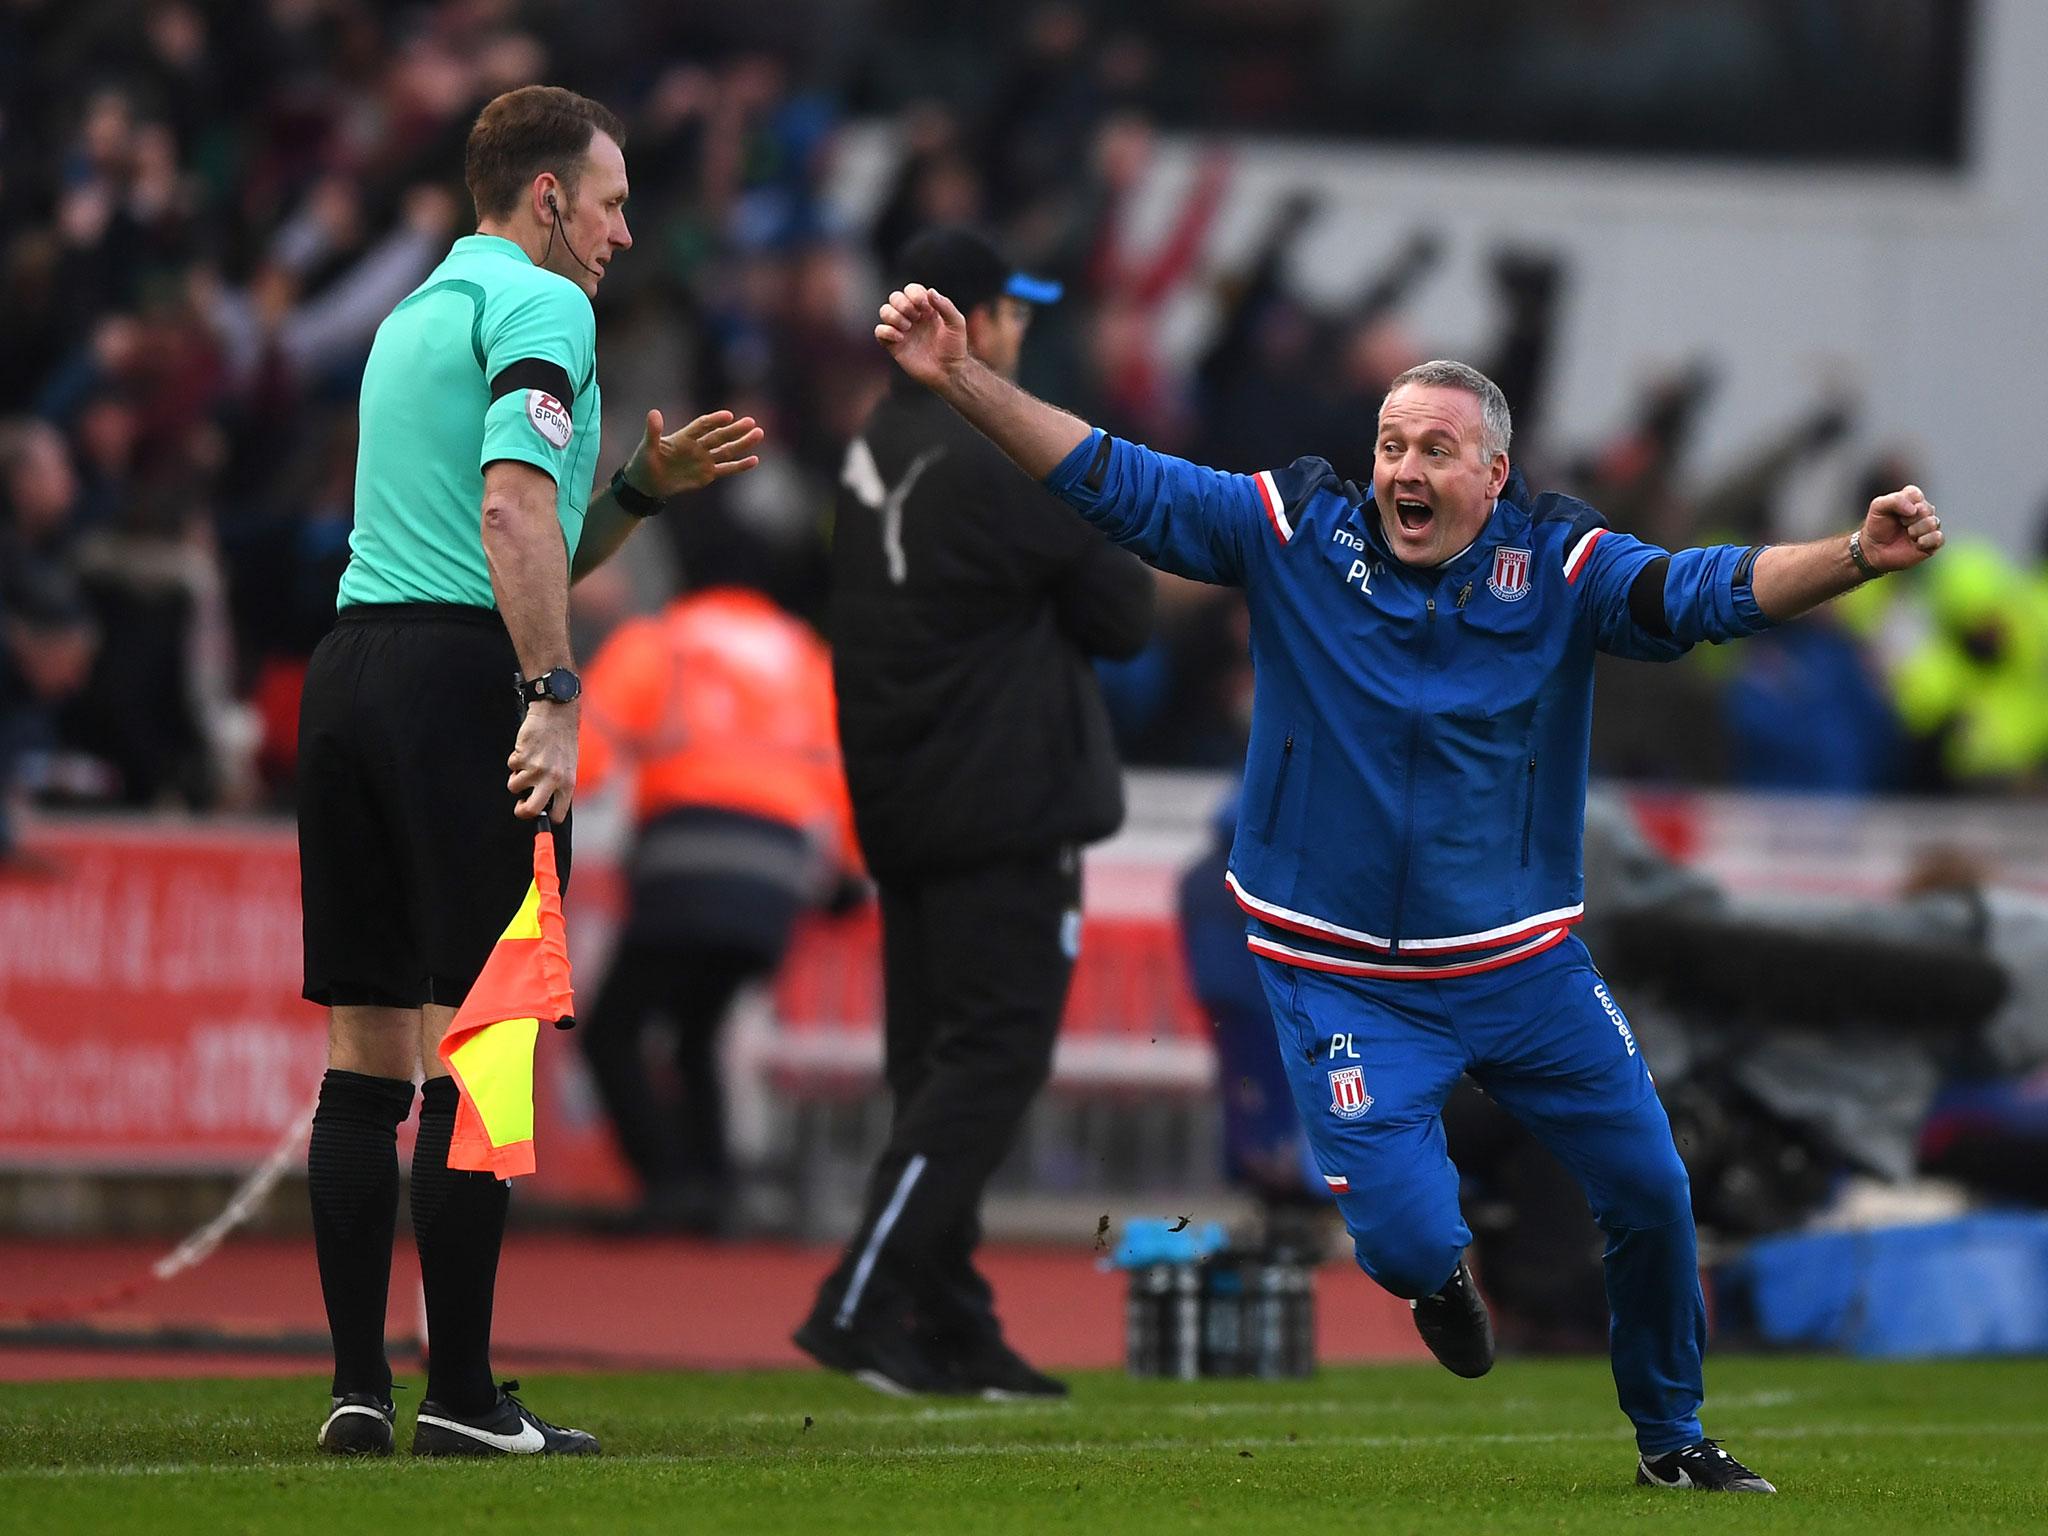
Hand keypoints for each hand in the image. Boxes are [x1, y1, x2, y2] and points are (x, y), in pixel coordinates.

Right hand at [507, 701, 578, 818]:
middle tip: (520, 806)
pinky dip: (515, 760)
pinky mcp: (522, 757)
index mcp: (567, 784)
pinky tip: (526, 749)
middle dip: (521, 812)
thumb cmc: (562, 741)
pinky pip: (511, 767)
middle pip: (531, 810)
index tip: (539, 815)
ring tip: (527, 763)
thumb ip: (557, 786)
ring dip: (516, 777)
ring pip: (514, 786)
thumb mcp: (567, 767)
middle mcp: (552, 779)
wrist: (556, 715)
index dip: (546, 818)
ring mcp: (536, 769)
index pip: (557, 814)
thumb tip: (542, 806)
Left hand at [622, 408, 763, 498]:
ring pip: (727, 450)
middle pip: (719, 436)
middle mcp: (697, 446)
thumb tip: (654, 412)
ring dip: (742, 443)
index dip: (715, 420)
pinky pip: (726, 469)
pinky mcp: (707, 475)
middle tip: (751, 422)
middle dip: (735, 430)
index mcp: (684, 437)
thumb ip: (653, 431)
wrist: (647, 484)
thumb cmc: (644, 463)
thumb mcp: (647, 447)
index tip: (728, 416)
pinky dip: (739, 465)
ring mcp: (704, 460)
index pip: (703, 426)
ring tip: (759, 434)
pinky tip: (754, 460)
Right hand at [874, 283, 968, 390]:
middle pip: (895, 297)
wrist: (949, 372)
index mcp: (926, 308)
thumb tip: (930, 291)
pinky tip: (900, 338)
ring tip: (907, 327)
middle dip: (902, 303)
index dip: (914, 293)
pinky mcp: (894, 345)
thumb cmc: (955, 348)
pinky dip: (886, 331)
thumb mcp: (956, 323)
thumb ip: (946, 306)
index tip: (924, 306)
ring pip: (884, 311)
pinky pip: (879, 331)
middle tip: (915, 317)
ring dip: (893, 315)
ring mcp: (902, 330)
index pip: (911, 290)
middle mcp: (912, 317)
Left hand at [1860, 484, 1943, 572]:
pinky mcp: (1933, 543)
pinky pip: (1938, 538)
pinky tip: (1917, 543)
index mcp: (1912, 499)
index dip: (1903, 504)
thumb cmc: (1877, 526)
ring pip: (1933, 522)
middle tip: (1900, 524)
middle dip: (1908, 518)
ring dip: (1916, 530)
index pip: (1915, 494)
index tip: (1893, 512)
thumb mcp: (1878, 506)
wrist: (1874, 549)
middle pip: (1925, 508)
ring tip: (1908, 534)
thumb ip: (1895, 500)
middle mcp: (1924, 511)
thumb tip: (1915, 509)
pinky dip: (1926, 540)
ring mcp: (1929, 526)